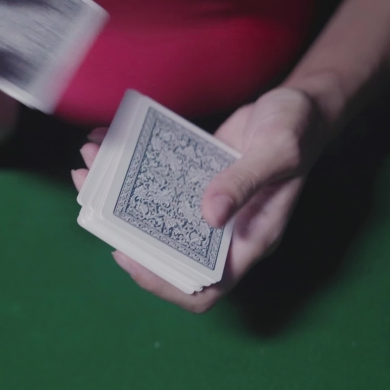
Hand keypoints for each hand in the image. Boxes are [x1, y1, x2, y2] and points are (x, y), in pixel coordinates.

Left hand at [72, 88, 328, 312]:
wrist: (298, 102)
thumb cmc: (299, 130)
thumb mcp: (279, 150)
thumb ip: (246, 181)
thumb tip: (209, 215)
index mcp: (249, 240)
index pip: (206, 286)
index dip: (165, 282)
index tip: (127, 256)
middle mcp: (223, 230)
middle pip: (167, 250)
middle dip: (123, 228)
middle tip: (91, 196)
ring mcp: (206, 205)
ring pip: (153, 214)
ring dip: (117, 192)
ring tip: (90, 162)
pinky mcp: (194, 179)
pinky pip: (156, 182)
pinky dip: (130, 166)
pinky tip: (108, 140)